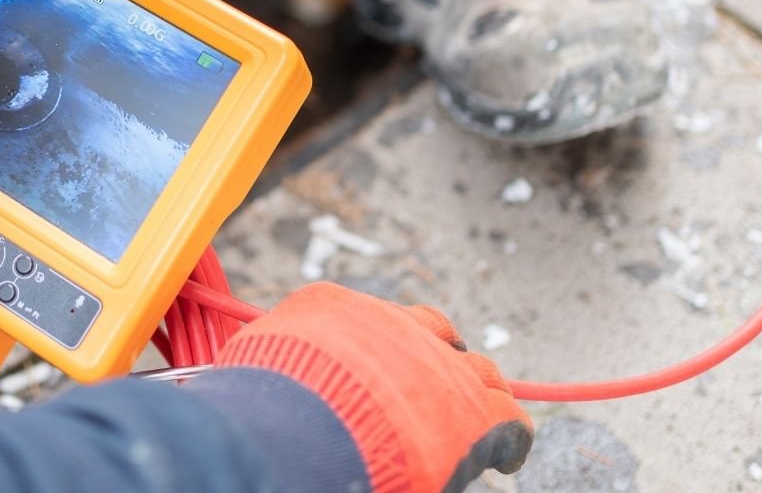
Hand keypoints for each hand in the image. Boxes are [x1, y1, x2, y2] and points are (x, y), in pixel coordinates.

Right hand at [216, 283, 532, 491]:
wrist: (298, 430)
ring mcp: (438, 367)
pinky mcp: (473, 412)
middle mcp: (393, 327)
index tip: (386, 363)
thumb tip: (253, 382)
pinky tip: (507, 454)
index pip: (371, 318)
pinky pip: (508, 420)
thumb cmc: (263, 405)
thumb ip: (274, 361)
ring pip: (478, 371)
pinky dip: (509, 437)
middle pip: (433, 331)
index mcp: (335, 308)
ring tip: (482, 411)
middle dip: (438, 355)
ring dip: (477, 391)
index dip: (385, 344)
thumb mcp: (254, 364)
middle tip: (439, 382)